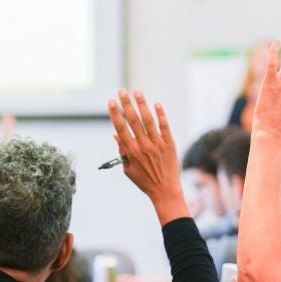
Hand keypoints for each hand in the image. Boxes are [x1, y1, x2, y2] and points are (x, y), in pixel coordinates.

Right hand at [109, 90, 187, 223]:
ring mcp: (157, 144)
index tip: (111, 102)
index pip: (121, 128)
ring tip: (137, 92)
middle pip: (133, 120)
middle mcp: (143, 145)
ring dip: (142, 104)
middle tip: (121, 91)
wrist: (165, 190)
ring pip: (148, 120)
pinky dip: (161, 115)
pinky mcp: (169, 144)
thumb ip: (122, 151)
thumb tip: (116, 134)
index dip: (115, 114)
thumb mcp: (128, 169)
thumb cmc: (145, 181)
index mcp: (131, 151)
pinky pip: (165, 126)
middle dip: (126, 104)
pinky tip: (156, 104)